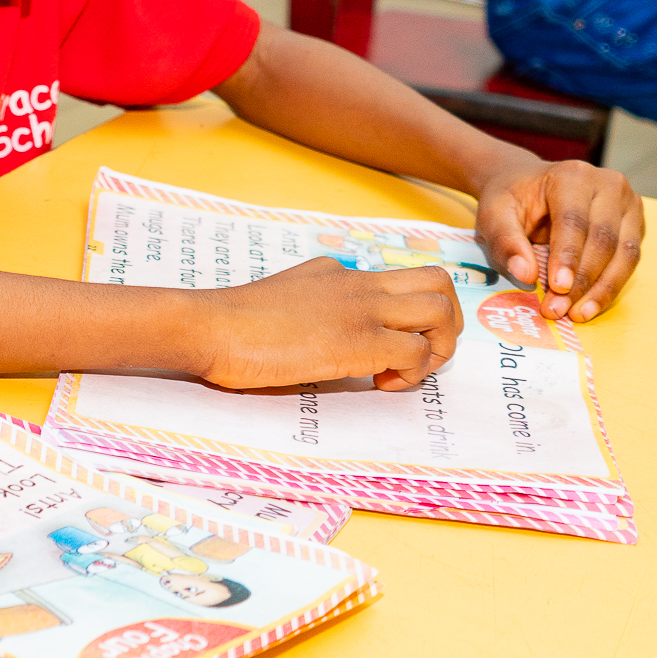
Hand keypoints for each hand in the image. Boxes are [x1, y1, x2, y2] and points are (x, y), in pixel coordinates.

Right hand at [192, 257, 461, 391]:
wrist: (210, 326)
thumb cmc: (233, 322)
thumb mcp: (282, 293)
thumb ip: (313, 296)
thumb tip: (326, 316)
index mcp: (339, 273)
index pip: (404, 277)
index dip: (414, 312)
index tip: (396, 341)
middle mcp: (360, 283)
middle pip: (439, 283)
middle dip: (445, 324)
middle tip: (419, 355)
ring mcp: (362, 310)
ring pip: (440, 311)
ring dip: (436, 348)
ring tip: (404, 372)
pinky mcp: (359, 342)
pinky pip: (416, 352)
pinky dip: (411, 374)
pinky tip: (380, 384)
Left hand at [474, 156, 643, 320]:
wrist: (527, 183)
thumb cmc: (512, 199)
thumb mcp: (494, 215)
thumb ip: (505, 242)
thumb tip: (526, 275)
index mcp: (572, 176)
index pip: (574, 221)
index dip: (568, 258)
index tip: (558, 289)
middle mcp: (608, 184)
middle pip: (603, 239)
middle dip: (583, 281)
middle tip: (560, 310)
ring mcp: (628, 202)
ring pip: (625, 253)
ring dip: (603, 289)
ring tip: (578, 314)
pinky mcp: (635, 222)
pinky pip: (630, 258)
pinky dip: (611, 284)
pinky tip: (591, 304)